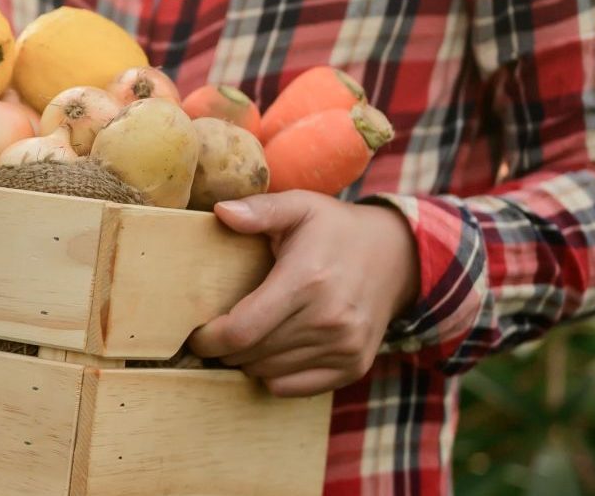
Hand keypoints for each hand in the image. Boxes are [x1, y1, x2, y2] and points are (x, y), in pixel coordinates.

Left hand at [186, 191, 419, 396]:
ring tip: (246, 336)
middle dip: (224, 348)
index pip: (242, 330)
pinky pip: (292, 387)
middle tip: (217, 333)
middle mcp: (328, 319)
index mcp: (307, 281)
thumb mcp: (301, 207)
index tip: (197, 333)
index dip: (210, 339)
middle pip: (251, 355)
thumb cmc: (336, 230)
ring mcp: (344, 347)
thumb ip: (260, 210)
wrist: (398, 257)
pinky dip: (273, 375)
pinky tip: (273, 350)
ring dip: (248, 360)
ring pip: (268, 373)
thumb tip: (220, 211)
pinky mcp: (353, 366)